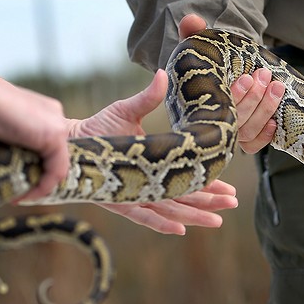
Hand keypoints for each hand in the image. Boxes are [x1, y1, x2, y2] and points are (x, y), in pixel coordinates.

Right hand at [0, 80, 71, 201]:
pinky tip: (23, 196)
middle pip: (56, 158)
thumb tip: (2, 180)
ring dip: (41, 187)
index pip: (50, 149)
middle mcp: (55, 117)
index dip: (37, 172)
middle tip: (21, 197)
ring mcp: (58, 124)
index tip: (19, 189)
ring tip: (21, 199)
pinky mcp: (56, 134)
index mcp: (42, 115)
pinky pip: (57, 169)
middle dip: (40, 180)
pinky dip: (43, 187)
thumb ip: (7, 154)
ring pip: (58, 165)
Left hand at [65, 69, 238, 233]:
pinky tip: (180, 229)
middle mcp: (148, 183)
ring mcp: (135, 193)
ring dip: (195, 215)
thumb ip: (148, 97)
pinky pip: (142, 215)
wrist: (70, 141)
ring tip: (217, 220)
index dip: (210, 181)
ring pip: (171, 208)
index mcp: (155, 165)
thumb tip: (163, 73)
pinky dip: (161, 223)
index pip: (188, 175)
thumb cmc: (98, 127)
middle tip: (233, 203)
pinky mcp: (118, 200)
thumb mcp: (127, 110)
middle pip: (185, 196)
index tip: (230, 186)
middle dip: (210, 200)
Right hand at [179, 14, 283, 153]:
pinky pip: (251, 146)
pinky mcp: (240, 138)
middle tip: (264, 76)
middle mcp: (209, 120)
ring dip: (264, 110)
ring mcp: (225, 131)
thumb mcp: (200, 46)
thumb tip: (192, 19)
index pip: (215, 106)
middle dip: (253, 99)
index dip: (234, 95)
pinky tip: (275, 122)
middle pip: (234, 120)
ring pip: (246, 132)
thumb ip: (193, 32)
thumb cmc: (207, 61)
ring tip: (276, 87)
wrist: (219, 71)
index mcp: (195, 101)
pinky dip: (264, 136)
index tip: (247, 77)